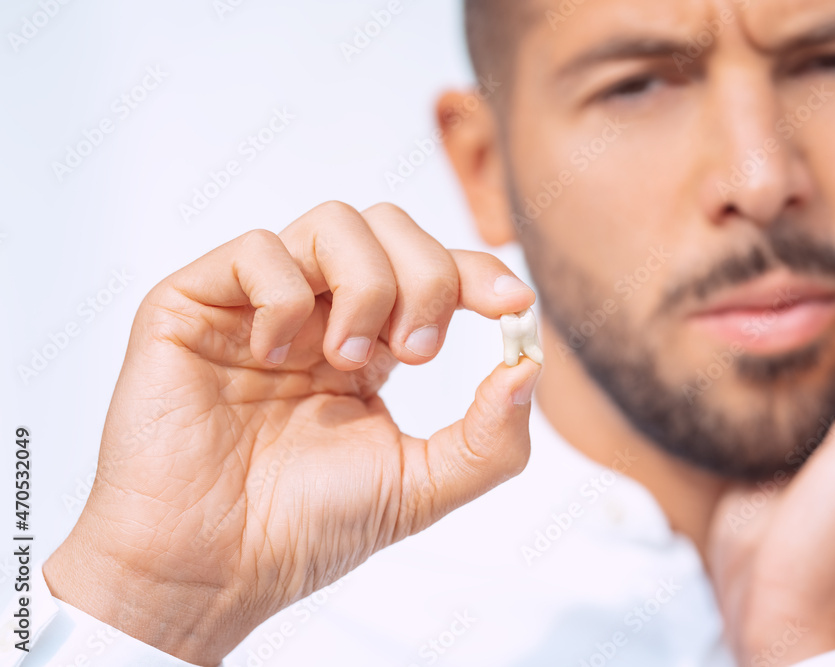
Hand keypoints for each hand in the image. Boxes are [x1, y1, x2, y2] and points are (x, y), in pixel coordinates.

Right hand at [42, 202, 541, 665]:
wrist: (211, 569)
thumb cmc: (305, 530)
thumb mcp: (421, 487)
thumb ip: (489, 436)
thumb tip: (529, 365)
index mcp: (368, 346)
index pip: (431, 272)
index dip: (476, 272)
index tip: (512, 304)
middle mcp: (317, 314)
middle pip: (390, 227)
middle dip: (426, 280)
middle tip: (417, 354)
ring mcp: (257, 304)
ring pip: (333, 222)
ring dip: (365, 285)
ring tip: (348, 361)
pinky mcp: (195, 303)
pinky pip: (257, 249)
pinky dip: (286, 296)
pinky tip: (274, 355)